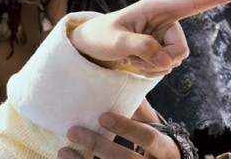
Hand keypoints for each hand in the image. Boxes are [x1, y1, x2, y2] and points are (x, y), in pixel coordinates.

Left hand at [58, 100, 180, 158]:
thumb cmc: (157, 145)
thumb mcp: (155, 128)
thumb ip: (141, 110)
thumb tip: (121, 80)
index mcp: (166, 149)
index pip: (149, 138)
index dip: (126, 128)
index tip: (102, 116)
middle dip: (99, 146)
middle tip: (73, 131)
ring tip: (64, 150)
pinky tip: (66, 158)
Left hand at [68, 0, 230, 75]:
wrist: (91, 45)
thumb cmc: (99, 37)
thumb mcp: (114, 42)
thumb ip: (140, 48)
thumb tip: (165, 59)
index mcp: (155, 8)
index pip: (192, 3)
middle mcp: (164, 20)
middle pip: (181, 49)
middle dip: (160, 60)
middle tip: (134, 58)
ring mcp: (163, 35)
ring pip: (176, 60)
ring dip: (153, 67)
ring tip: (131, 58)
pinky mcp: (161, 48)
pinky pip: (168, 67)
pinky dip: (152, 71)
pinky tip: (135, 64)